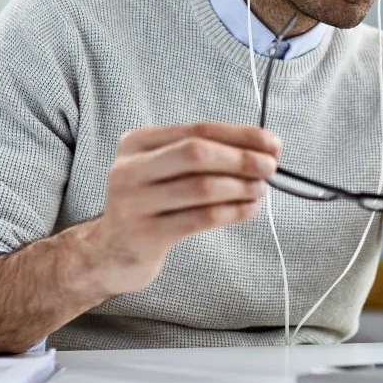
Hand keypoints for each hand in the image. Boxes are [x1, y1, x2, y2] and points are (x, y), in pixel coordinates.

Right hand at [85, 123, 280, 296]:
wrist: (111, 252)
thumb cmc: (152, 205)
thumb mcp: (165, 171)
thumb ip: (205, 156)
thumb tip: (264, 149)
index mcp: (136, 143)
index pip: (197, 130)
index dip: (240, 135)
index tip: (272, 143)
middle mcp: (129, 169)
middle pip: (196, 153)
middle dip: (241, 158)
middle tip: (270, 168)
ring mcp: (134, 203)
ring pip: (201, 188)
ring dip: (241, 187)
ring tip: (260, 190)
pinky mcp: (145, 236)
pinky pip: (201, 218)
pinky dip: (233, 212)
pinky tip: (249, 209)